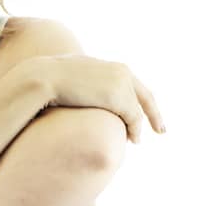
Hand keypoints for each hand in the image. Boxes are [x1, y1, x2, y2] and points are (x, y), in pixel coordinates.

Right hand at [22, 55, 165, 143]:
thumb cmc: (49, 78)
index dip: (140, 97)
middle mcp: (121, 71)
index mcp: (109, 65)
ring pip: (138, 111)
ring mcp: (122, 84)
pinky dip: (135, 131)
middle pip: (145, 95)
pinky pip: (133, 119)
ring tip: (135, 140)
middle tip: (161, 129)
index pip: (132, 81)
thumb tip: (73, 87)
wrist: (44, 77)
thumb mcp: (70, 74)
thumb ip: (80, 79)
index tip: (143, 108)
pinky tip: (133, 140)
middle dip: (153, 113)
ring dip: (138, 127)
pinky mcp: (121, 99)